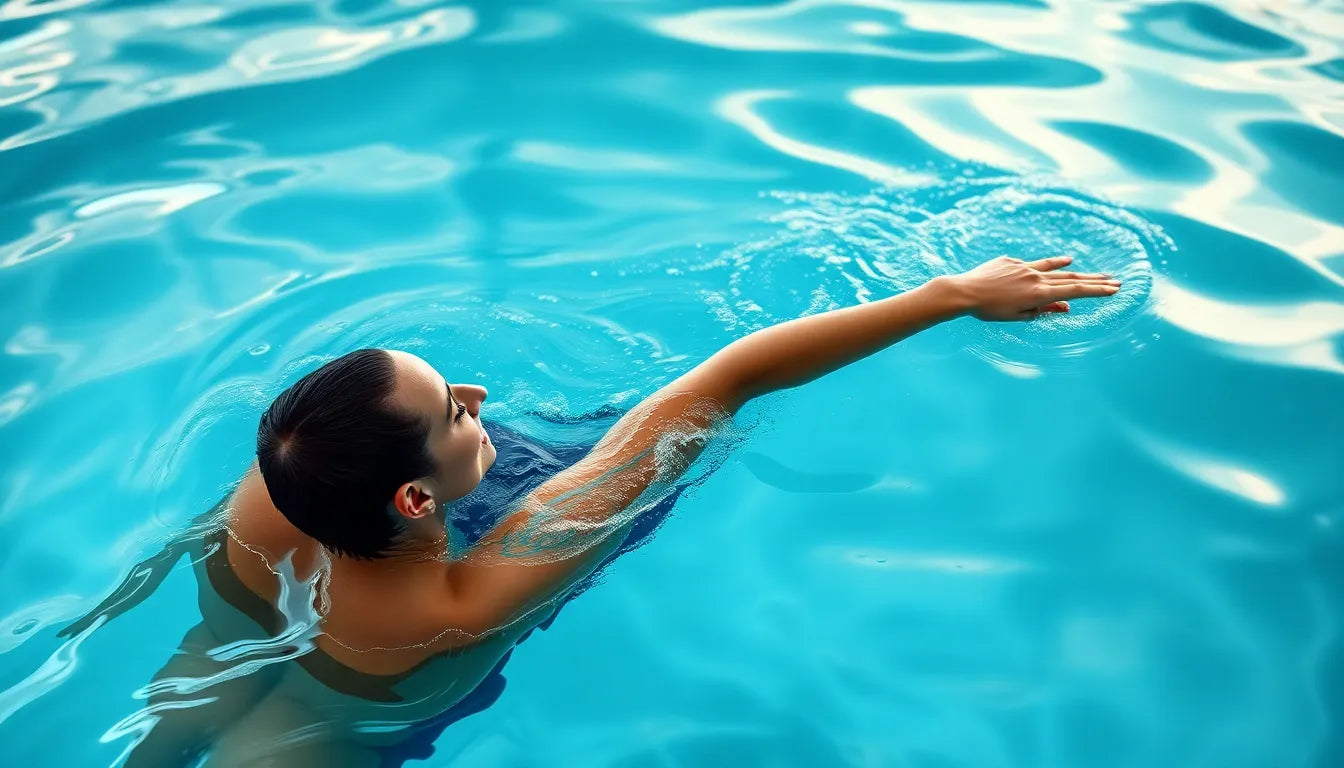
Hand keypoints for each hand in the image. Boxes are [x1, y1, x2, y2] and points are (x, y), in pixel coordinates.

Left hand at [946, 255, 1120, 320]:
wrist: (964, 292)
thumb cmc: (989, 310)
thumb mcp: (1019, 315)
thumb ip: (1043, 310)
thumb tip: (1066, 307)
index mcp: (1039, 293)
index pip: (1074, 292)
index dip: (1096, 291)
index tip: (1114, 290)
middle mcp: (1035, 277)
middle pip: (1071, 279)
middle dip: (1095, 281)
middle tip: (1115, 281)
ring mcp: (1024, 267)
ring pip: (1055, 269)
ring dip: (1077, 271)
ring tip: (1095, 273)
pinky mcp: (1012, 261)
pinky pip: (1037, 263)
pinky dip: (1052, 264)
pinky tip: (1065, 261)